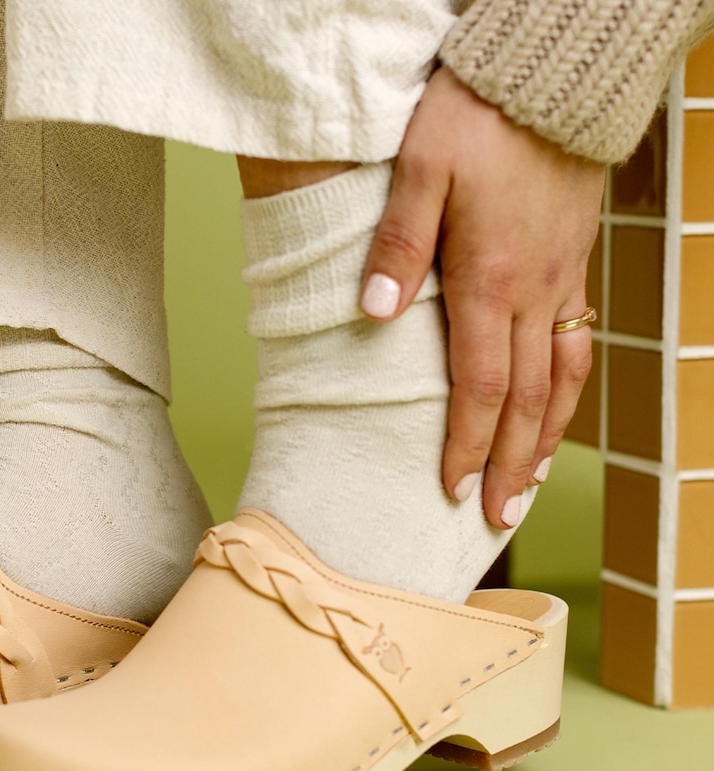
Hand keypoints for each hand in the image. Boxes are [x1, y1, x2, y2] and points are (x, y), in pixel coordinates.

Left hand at [361, 67, 604, 528]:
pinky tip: (554, 411)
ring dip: (545, 438)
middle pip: (525, 400)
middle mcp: (532, 292)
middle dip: (509, 465)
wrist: (550, 74)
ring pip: (561, 379)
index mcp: (488, 280)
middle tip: (497, 518)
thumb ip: (396, 247)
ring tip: (528, 484)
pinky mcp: (573, 264)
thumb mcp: (419, 170)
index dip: (464, 446)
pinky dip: (566, 392)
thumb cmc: (476, 117)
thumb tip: (372, 317)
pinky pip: (576, 344)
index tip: (450, 491)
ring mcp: (560, 280)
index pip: (478, 388)